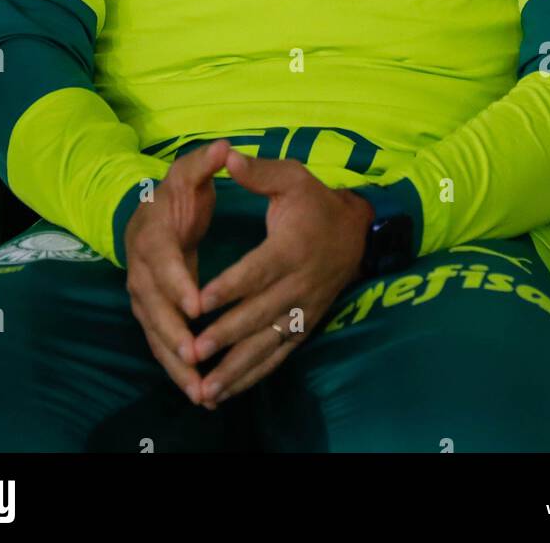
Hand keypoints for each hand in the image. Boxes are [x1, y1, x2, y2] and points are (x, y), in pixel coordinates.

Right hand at [124, 138, 230, 407]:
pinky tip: (198, 392)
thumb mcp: (190, 172)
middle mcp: (141, 269)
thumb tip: (223, 147)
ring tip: (199, 390)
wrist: (154, 211)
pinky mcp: (152, 312)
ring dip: (173, 363)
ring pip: (154, 333)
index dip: (177, 283)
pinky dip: (175, 369)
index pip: (162, 261)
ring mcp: (143, 294)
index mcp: (152, 235)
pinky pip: (160, 344)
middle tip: (195, 357)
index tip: (197, 304)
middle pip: (153, 306)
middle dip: (173, 334)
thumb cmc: (178, 193)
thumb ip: (205, 162)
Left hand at [189, 149, 373, 406]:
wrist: (356, 232)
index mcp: (292, 247)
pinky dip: (253, 375)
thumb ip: (258, 173)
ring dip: (236, 367)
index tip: (200, 302)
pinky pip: (278, 355)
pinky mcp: (305, 326)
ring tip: (205, 388)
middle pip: (260, 314)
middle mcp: (299, 283)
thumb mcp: (292, 177)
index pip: (257, 271)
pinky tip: (227, 392)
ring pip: (268, 343)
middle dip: (226, 335)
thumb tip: (228, 157)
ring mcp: (304, 309)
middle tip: (193, 352)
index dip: (230, 287)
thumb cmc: (315, 201)